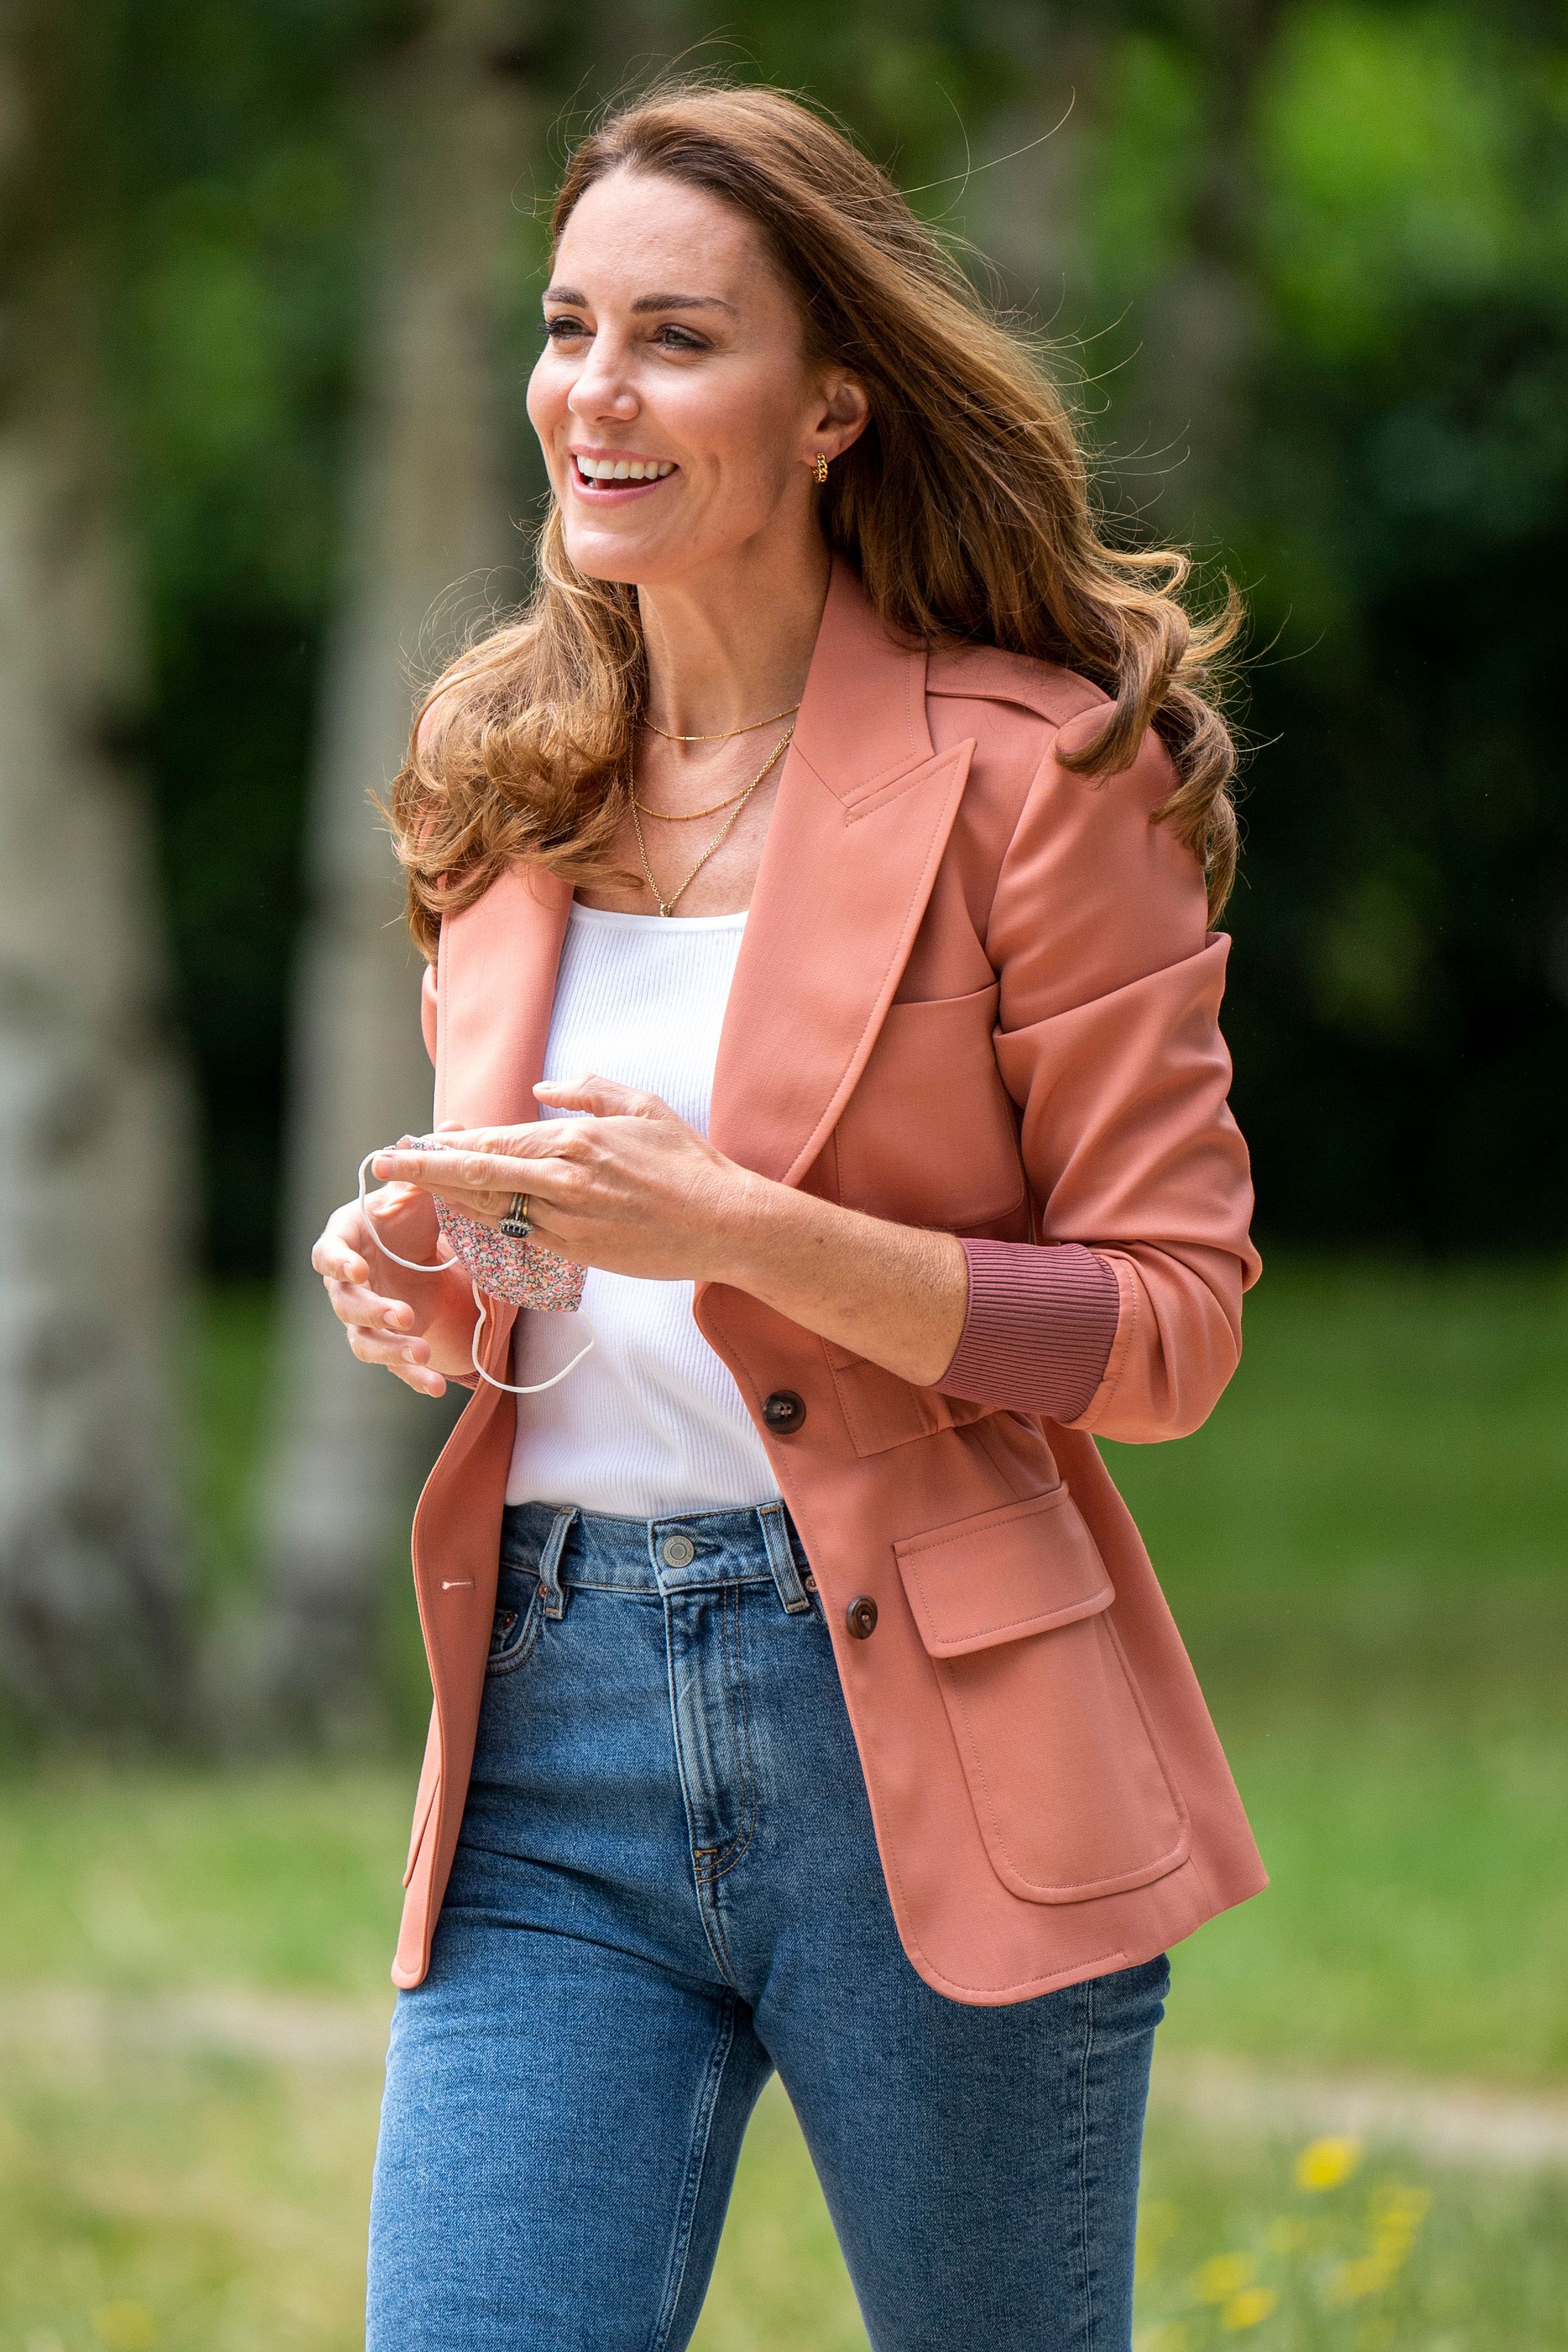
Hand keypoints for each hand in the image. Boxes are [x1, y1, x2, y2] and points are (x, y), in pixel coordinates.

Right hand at [310, 1144, 475, 1394]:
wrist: (424, 1252)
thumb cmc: (414, 1216)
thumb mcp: (426, 1192)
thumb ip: (431, 1166)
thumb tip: (451, 1126)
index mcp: (347, 1240)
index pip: (327, 1252)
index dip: (337, 1263)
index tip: (356, 1270)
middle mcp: (347, 1281)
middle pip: (345, 1303)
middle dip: (371, 1312)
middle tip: (402, 1316)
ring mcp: (363, 1315)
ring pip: (364, 1341)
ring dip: (391, 1349)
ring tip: (422, 1354)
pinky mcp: (386, 1342)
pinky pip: (392, 1364)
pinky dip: (412, 1376)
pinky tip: (434, 1386)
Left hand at [369, 1078, 759, 1283]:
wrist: (723, 1223)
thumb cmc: (686, 1162)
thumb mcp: (641, 1105)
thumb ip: (587, 1090)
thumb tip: (541, 1090)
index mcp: (574, 1139)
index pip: (495, 1139)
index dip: (450, 1141)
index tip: (417, 1138)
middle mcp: (561, 1180)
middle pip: (476, 1174)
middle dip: (424, 1170)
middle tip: (381, 1166)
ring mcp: (565, 1220)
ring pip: (488, 1209)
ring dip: (444, 1200)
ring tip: (406, 1191)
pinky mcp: (575, 1253)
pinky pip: (515, 1238)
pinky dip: (482, 1228)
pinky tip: (459, 1220)